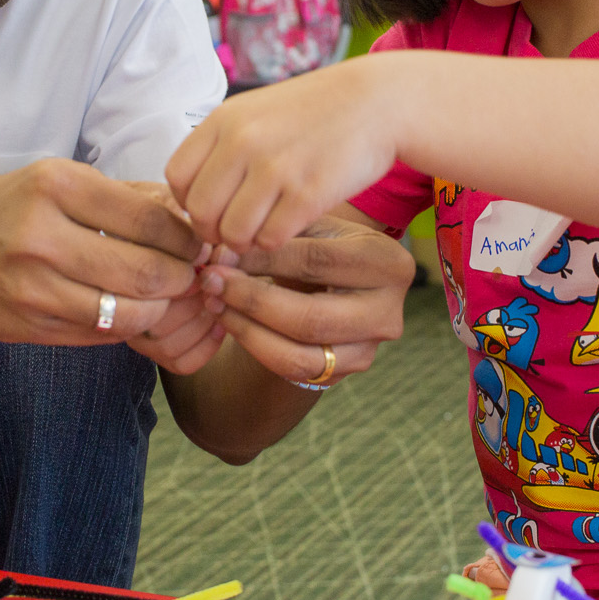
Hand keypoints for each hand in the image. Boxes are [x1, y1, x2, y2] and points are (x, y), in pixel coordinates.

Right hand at [0, 159, 204, 346]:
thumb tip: (191, 218)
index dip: (187, 238)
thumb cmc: (10, 208)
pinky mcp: (30, 326)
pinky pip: (102, 334)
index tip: (198, 243)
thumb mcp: (58, 180)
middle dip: (183, 278)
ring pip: (129, 312)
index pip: (149, 220)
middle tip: (192, 275)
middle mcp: (42, 236)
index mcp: (56, 186)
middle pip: (146, 271)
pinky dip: (128, 325)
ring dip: (161, 308)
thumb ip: (124, 197)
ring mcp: (33, 287)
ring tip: (167, 296)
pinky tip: (133, 311)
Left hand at [166, 56, 404, 252]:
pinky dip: (273, 243)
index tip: (210, 208)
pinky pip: (270, 239)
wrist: (378, 101)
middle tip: (232, 231)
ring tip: (259, 231)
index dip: (187, 203)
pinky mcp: (308, 194)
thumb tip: (189, 196)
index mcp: (225, 120)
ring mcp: (276, 168)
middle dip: (212, 231)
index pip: (177, 178)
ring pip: (232, 232)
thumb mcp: (256, 111)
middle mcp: (244, 142)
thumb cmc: (313, 112)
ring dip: (243, 241)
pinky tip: (285, 228)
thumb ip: (221, 145)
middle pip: (200, 212)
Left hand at [200, 214, 412, 386]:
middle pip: (310, 317)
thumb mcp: (309, 228)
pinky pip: (292, 370)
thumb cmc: (319, 244)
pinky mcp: (345, 371)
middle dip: (250, 300)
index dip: (261, 258)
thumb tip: (222, 251)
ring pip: (298, 354)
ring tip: (214, 303)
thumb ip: (274, 234)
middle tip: (209, 281)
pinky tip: (229, 321)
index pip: (315, 262)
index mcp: (389, 263)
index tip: (218, 251)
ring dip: (246, 330)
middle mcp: (389, 312)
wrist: (337, 285)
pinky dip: (254, 346)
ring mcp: (369, 350)